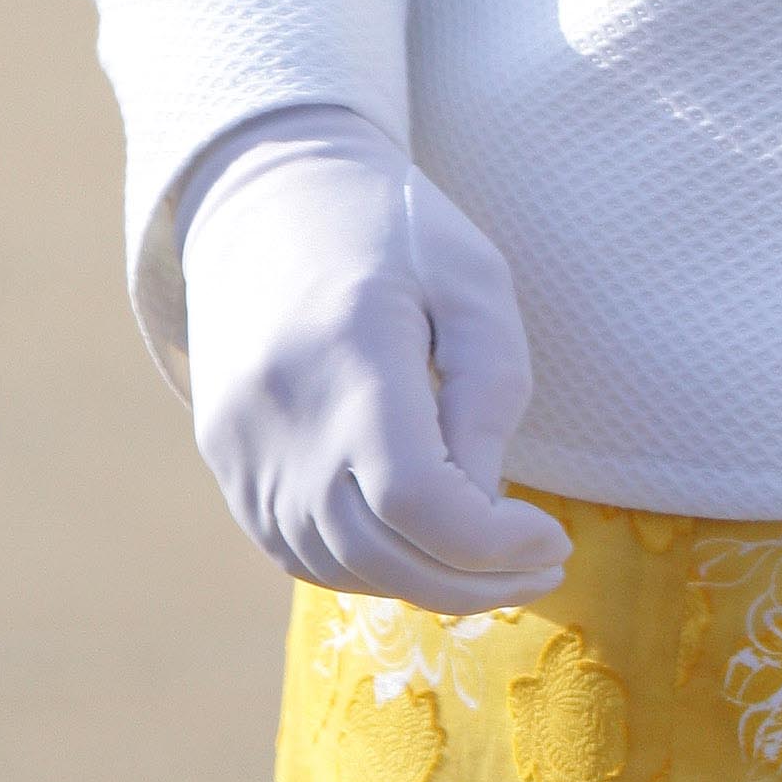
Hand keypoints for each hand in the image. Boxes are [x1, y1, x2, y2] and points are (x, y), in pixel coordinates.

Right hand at [178, 107, 571, 612]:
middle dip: (474, 580)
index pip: (417, 498)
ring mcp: (243, 447)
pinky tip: (419, 545)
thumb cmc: (393, 231)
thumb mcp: (472, 280)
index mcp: (351, 352)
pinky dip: (367, 568)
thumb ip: (490, 390)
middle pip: (381, 552)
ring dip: (425, 584)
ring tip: (493, 564)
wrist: (267, 197)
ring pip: (339, 567)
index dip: (493, 543)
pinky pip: (298, 552)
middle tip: (542, 568)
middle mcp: (282, 413)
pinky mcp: (227, 463)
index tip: (554, 538)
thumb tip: (488, 505)